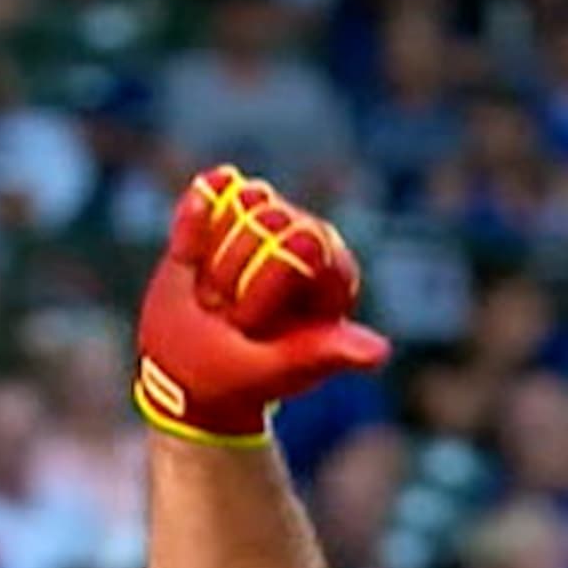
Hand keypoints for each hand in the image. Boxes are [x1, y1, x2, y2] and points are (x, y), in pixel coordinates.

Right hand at [135, 165, 390, 445]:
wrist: (189, 372)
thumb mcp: (280, 369)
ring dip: (211, 260)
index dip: (260, 288)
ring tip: (216, 297)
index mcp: (334, 275)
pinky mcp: (227, 212)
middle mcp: (310, 239)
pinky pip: (208, 192)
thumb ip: (324, 353)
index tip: (249, 325)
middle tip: (230, 316)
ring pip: (238, 205)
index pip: (302, 248)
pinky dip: (191, 221)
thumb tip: (379, 353)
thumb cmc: (243, 375)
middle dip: (233, 275)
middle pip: (270, 220)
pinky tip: (188, 253)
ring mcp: (269, 221)